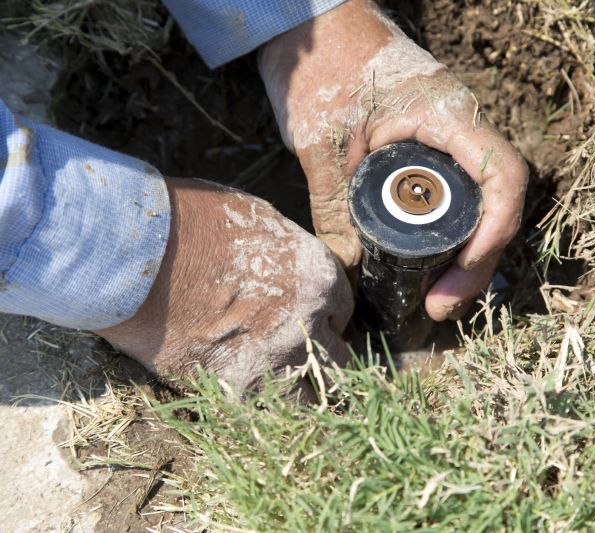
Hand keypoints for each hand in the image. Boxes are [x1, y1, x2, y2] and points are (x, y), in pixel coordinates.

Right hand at [96, 178, 352, 399]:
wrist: (135, 253)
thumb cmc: (191, 223)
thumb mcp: (258, 219)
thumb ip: (289, 253)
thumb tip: (295, 269)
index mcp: (318, 277)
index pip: (343, 310)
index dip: (324, 316)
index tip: (309, 321)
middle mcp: (308, 321)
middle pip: (337, 359)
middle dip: (320, 358)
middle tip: (299, 357)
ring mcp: (276, 359)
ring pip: (312, 396)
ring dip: (299, 392)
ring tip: (278, 385)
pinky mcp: (236, 387)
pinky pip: (264, 409)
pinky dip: (257, 403)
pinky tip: (243, 389)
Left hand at [258, 0, 527, 320]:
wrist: (310, 25)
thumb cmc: (320, 66)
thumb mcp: (322, 143)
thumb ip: (333, 207)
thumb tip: (347, 273)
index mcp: (447, 114)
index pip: (501, 175)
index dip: (494, 230)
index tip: (462, 270)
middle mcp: (461, 127)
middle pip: (496, 202)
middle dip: (477, 261)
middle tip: (441, 306)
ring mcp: (450, 138)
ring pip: (480, 203)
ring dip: (467, 253)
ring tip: (439, 298)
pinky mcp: (433, 149)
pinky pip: (457, 195)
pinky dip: (451, 233)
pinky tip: (431, 263)